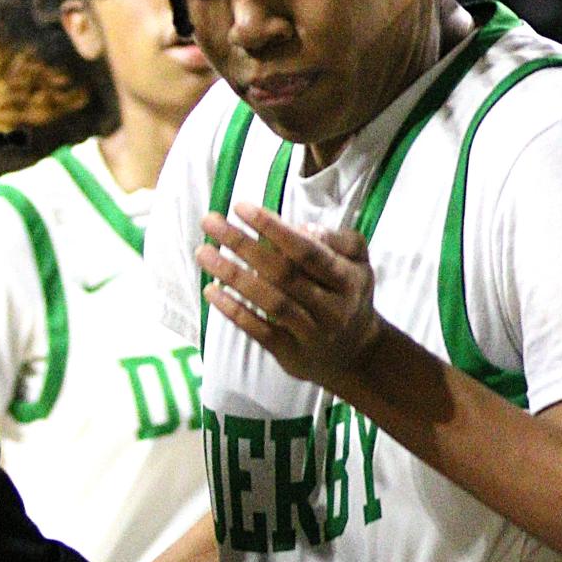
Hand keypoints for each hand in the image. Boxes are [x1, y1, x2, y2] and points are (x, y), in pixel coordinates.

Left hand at [195, 203, 382, 393]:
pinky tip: (211, 291)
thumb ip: (338, 240)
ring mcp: (310, 333)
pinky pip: (259, 331)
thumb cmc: (349, 295)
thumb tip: (301, 228)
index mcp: (347, 279)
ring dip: (232, 276)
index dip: (274, 229)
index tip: (240, 207)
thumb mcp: (359, 263)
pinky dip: (234, 311)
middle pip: (282, 273)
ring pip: (270, 302)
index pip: (307, 251)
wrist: (358, 354)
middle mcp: (331, 308)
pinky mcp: (290, 354)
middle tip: (209, 221)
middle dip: (243, 244)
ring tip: (202, 252)